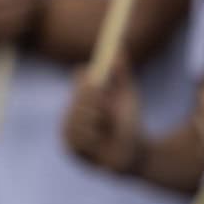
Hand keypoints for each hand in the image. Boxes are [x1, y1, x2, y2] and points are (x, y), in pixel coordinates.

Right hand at [63, 60, 142, 174]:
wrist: (137, 155)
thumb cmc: (130, 124)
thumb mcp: (127, 96)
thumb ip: (121, 74)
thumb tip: (118, 48)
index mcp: (80, 98)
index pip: (82, 79)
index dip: (95, 82)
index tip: (108, 88)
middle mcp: (70, 113)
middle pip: (81, 95)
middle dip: (100, 101)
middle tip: (110, 110)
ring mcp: (67, 131)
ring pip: (82, 114)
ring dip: (101, 120)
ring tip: (108, 130)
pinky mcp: (69, 149)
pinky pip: (82, 134)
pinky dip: (97, 137)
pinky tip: (102, 143)